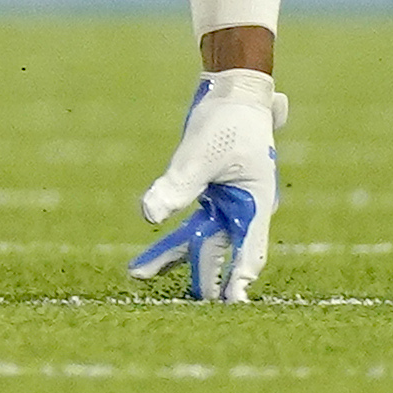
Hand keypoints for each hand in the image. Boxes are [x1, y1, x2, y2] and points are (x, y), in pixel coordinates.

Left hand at [127, 68, 283, 300]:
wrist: (231, 88)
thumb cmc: (226, 119)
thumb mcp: (199, 154)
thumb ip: (178, 186)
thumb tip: (148, 214)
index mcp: (254, 203)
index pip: (250, 252)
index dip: (239, 279)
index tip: (229, 303)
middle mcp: (242, 209)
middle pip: (217, 250)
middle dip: (197, 276)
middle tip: (176, 304)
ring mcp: (226, 202)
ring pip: (198, 237)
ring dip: (171, 254)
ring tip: (137, 274)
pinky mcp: (209, 192)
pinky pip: (189, 219)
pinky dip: (171, 233)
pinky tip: (150, 245)